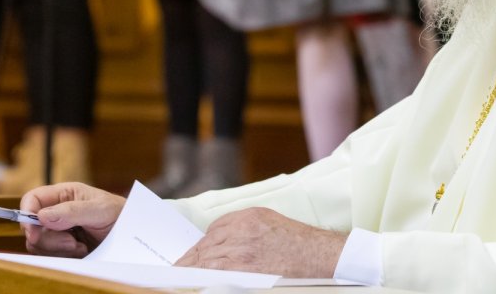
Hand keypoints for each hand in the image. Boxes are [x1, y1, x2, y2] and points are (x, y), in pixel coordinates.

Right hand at [20, 182, 126, 257]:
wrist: (132, 234)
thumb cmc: (120, 214)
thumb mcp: (100, 210)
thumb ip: (72, 211)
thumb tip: (42, 216)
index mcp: (64, 194)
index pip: (33, 199)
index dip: (27, 214)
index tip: (33, 232)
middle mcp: (57, 211)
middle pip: (32, 226)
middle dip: (48, 238)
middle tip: (71, 242)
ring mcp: (59, 230)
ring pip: (39, 243)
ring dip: (58, 249)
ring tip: (81, 246)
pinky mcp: (63, 247)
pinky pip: (50, 255)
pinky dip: (64, 257)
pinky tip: (82, 251)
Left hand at [175, 208, 346, 277]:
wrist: (318, 255)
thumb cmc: (298, 241)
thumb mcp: (269, 221)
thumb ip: (244, 227)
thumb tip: (222, 240)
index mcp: (247, 216)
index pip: (213, 230)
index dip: (200, 245)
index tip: (191, 254)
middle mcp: (241, 230)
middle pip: (206, 245)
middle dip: (191, 258)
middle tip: (176, 267)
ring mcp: (242, 250)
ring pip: (207, 259)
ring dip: (192, 268)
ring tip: (181, 276)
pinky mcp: (245, 268)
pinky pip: (216, 272)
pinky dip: (203, 276)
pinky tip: (195, 280)